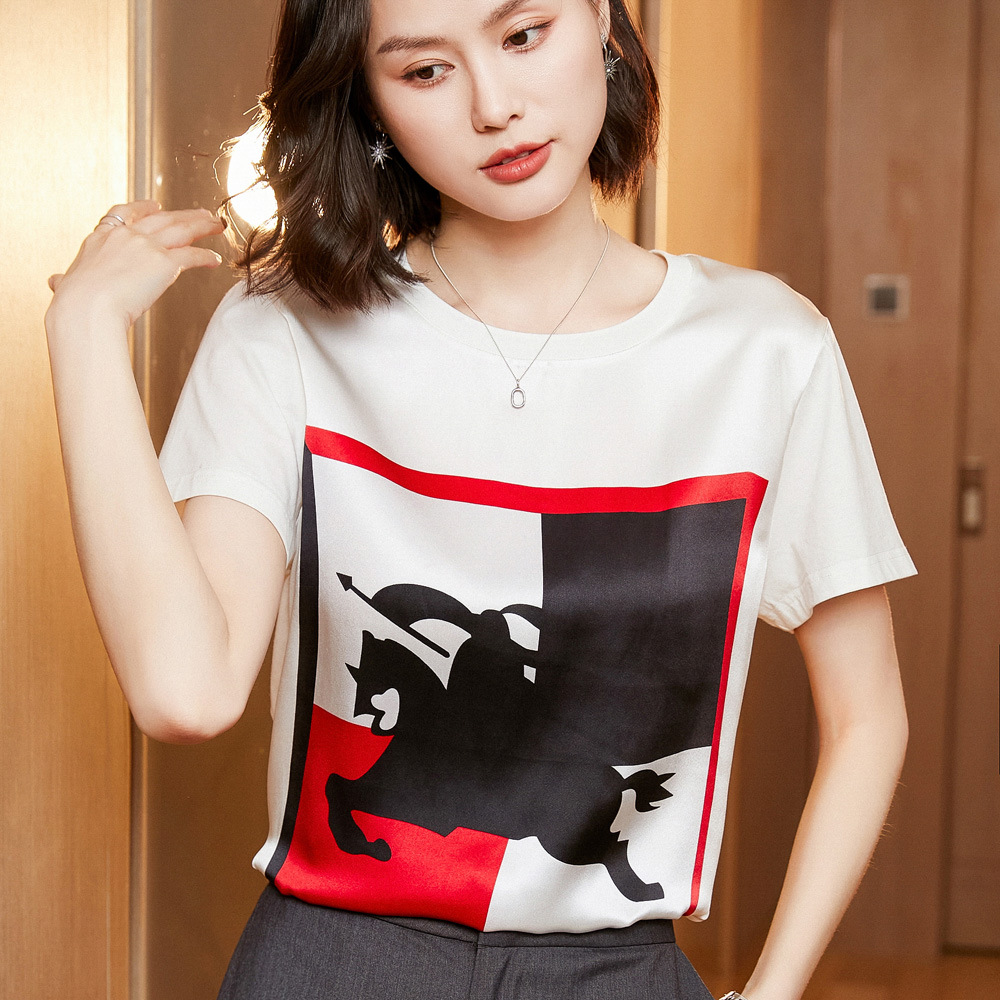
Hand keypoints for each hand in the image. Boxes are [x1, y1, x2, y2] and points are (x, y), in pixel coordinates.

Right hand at [46, 200, 225, 332]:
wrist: (87, 308)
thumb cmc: (74, 302)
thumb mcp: (68, 284)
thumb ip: (66, 281)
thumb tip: (56, 282)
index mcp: (101, 238)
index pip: (124, 213)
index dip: (143, 209)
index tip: (156, 206)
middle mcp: (125, 236)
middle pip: (162, 218)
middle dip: (184, 215)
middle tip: (201, 214)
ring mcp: (146, 246)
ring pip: (181, 229)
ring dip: (202, 226)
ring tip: (217, 226)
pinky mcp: (164, 262)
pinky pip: (191, 255)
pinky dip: (205, 256)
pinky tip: (215, 260)